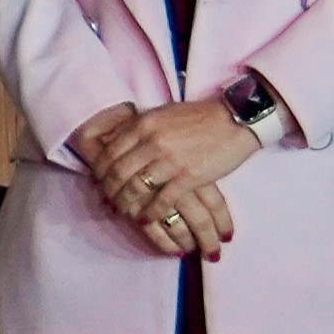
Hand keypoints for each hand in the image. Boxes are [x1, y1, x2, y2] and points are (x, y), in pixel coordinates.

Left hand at [74, 100, 263, 255]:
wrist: (235, 119)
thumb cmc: (199, 117)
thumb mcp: (162, 114)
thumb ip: (140, 128)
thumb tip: (116, 142)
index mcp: (143, 123)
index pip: (110, 152)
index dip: (100, 171)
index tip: (98, 182)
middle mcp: (152, 141)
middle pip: (119, 172)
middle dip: (109, 191)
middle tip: (108, 201)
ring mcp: (171, 159)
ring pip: (137, 187)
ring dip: (127, 204)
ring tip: (124, 212)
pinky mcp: (190, 176)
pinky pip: (162, 200)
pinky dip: (150, 212)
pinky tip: (146, 219)